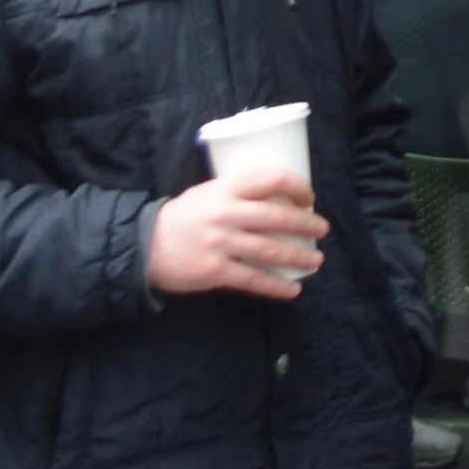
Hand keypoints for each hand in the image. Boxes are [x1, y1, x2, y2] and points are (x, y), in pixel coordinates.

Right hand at [148, 170, 326, 301]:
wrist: (146, 246)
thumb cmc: (183, 216)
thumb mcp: (208, 192)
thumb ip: (237, 192)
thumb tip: (277, 196)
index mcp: (225, 188)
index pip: (269, 179)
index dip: (296, 186)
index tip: (309, 197)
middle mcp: (225, 213)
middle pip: (275, 216)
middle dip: (305, 224)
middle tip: (322, 229)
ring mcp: (220, 244)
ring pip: (268, 250)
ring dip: (297, 256)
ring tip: (316, 260)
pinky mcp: (215, 271)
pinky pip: (252, 279)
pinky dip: (276, 286)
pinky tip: (293, 289)